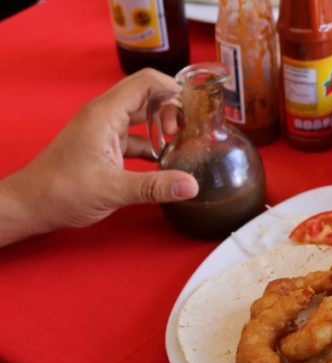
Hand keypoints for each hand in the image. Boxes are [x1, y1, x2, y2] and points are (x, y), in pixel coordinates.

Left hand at [0, 68, 197, 246]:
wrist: (31, 205)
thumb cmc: (61, 191)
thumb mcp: (112, 190)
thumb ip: (154, 187)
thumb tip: (191, 185)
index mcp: (105, 114)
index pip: (147, 82)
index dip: (174, 91)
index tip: (193, 114)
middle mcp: (105, 115)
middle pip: (149, 95)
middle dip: (174, 109)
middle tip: (189, 134)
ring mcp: (104, 130)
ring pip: (143, 116)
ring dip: (164, 127)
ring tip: (183, 146)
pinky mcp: (105, 146)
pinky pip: (136, 136)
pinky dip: (153, 145)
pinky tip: (165, 163)